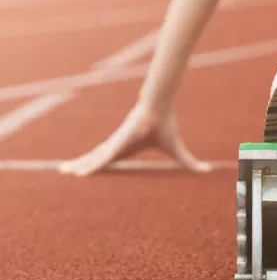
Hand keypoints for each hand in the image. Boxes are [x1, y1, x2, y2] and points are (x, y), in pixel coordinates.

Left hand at [58, 104, 211, 175]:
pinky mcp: (116, 143)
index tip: (89, 170)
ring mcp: (115, 143)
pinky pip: (101, 158)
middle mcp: (118, 145)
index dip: (100, 165)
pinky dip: (90, 166)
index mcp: (129, 147)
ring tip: (65, 171)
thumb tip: (207, 171)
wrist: (159, 107)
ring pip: (94, 158)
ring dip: (80, 165)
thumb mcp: (177, 150)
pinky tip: (79, 172)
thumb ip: (189, 163)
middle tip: (68, 170)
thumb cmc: (166, 125)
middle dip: (83, 164)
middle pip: (97, 157)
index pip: (111, 159)